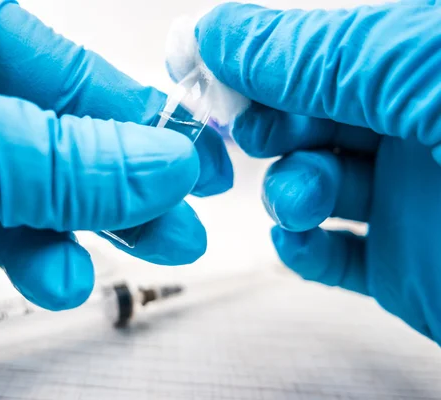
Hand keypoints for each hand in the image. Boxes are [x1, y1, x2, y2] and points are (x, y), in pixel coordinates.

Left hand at [0, 0, 234, 321]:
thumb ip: (58, 161)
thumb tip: (164, 165)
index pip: (75, 79)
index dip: (146, 127)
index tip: (201, 166)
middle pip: (53, 150)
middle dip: (111, 201)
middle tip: (171, 233)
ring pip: (5, 212)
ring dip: (37, 253)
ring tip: (63, 279)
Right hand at [196, 1, 440, 341]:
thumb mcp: (431, 76)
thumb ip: (323, 54)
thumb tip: (222, 30)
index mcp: (426, 63)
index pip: (317, 47)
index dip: (253, 55)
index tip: (200, 69)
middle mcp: (420, 129)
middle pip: (308, 116)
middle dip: (268, 124)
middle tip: (249, 136)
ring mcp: (414, 202)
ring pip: (314, 184)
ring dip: (288, 190)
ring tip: (302, 203)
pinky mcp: (409, 270)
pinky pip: (334, 255)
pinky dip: (304, 249)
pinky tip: (305, 243)